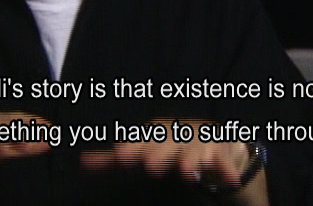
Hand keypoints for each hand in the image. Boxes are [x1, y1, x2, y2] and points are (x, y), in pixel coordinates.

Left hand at [80, 119, 268, 204]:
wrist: (209, 137)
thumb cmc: (167, 145)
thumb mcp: (142, 149)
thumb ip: (113, 159)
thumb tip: (83, 162)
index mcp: (156, 133)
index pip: (142, 139)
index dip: (132, 147)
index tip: (121, 156)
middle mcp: (176, 134)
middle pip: (167, 144)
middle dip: (159, 153)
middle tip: (150, 166)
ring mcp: (199, 142)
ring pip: (194, 151)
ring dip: (191, 160)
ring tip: (187, 172)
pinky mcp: (220, 153)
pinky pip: (224, 161)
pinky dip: (227, 170)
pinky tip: (229, 179)